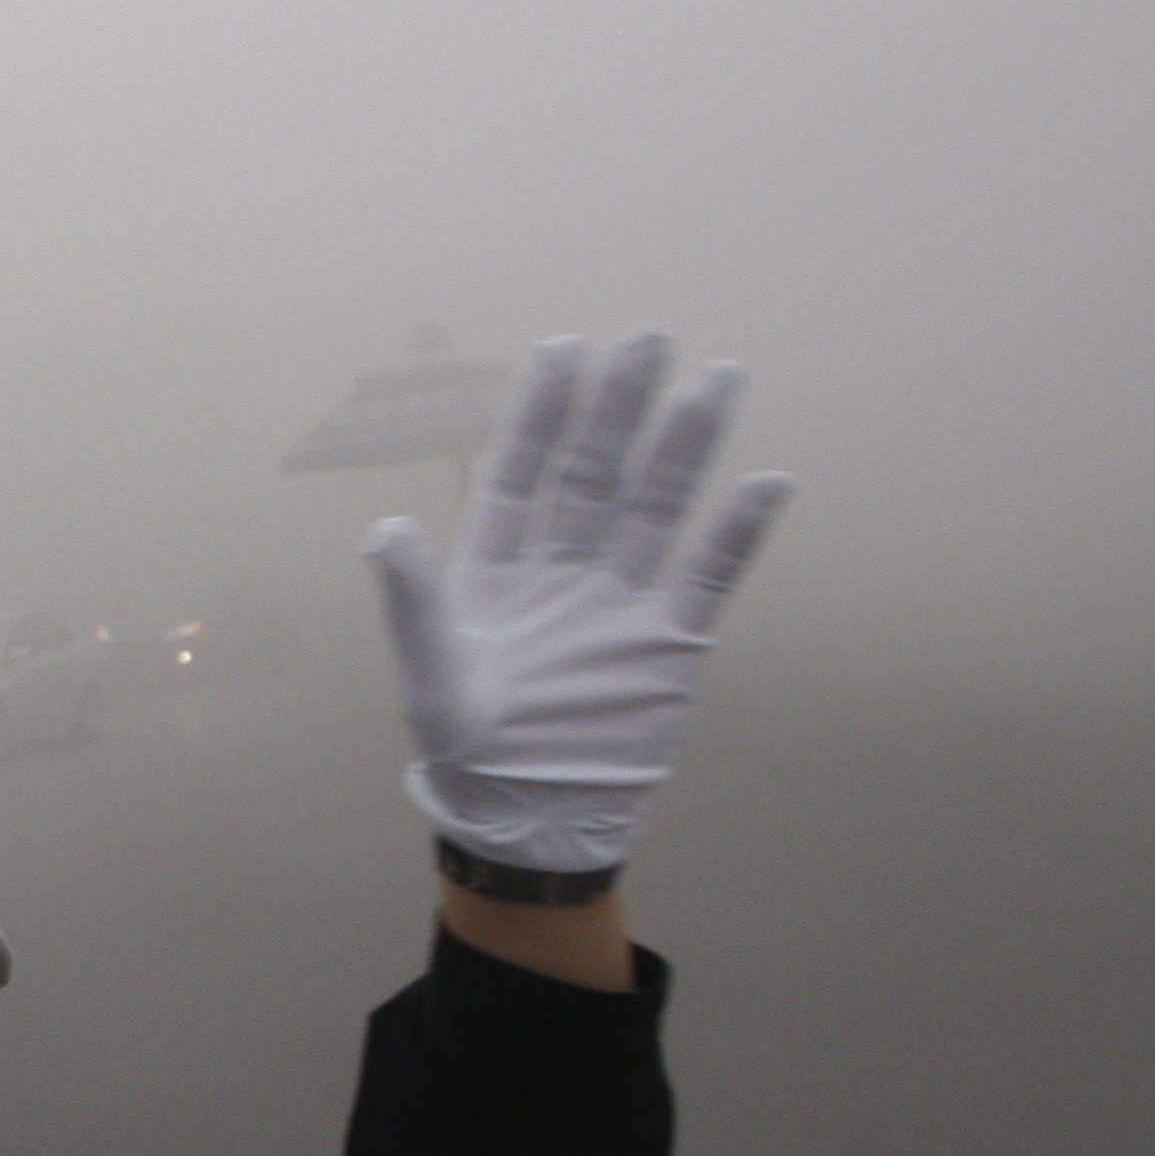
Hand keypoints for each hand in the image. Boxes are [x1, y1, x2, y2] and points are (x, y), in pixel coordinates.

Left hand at [362, 331, 793, 874]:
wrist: (527, 819)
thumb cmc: (463, 747)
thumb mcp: (429, 671)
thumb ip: (413, 599)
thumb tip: (384, 527)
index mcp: (497, 567)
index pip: (525, 471)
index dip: (544, 412)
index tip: (564, 347)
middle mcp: (563, 569)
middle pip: (597, 472)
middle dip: (620, 406)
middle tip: (649, 336)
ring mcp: (620, 601)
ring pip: (658, 506)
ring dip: (686, 445)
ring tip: (720, 376)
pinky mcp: (669, 644)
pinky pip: (710, 575)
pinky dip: (738, 531)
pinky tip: (770, 480)